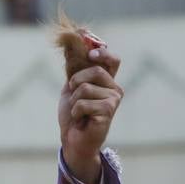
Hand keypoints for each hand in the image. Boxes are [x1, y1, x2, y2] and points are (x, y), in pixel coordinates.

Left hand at [57, 45, 122, 183]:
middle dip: (77, 80)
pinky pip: (83, 103)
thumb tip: (70, 44)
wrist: (73, 139)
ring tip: (79, 111)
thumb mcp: (70, 87)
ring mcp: (113, 100)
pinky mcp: (108, 112)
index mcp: (107, 81)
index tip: (90, 53)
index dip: (102, 52)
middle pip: (95, 70)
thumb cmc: (73, 114)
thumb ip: (73, 68)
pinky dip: (76, 111)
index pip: (113, 59)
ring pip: (85, 87)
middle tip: (74, 94)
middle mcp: (114, 89)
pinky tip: (81, 120)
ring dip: (74, 100)